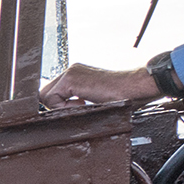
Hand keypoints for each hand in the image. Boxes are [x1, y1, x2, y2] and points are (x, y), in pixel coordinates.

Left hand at [41, 63, 157, 108]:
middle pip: (44, 94)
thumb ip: (76, 102)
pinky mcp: (71, 79)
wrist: (139, 87)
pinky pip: (51, 99)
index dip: (59, 106)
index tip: (77, 110)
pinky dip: (63, 108)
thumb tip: (58, 113)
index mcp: (77, 74)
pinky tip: (84, 105)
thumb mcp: (94, 99)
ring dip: (60, 108)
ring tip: (84, 106)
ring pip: (45, 96)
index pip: (52, 92)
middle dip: (56, 107)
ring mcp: (70, 72)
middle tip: (80, 108)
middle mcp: (71, 70)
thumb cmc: (124, 96)